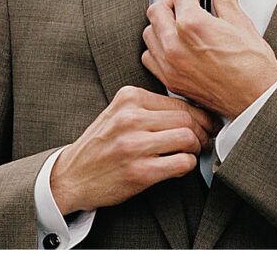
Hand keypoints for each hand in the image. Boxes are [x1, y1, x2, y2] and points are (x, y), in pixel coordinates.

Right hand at [50, 86, 214, 214]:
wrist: (69, 178)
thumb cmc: (100, 145)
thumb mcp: (119, 114)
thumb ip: (150, 108)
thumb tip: (195, 110)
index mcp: (129, 98)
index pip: (178, 101)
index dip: (199, 114)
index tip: (207, 122)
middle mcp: (130, 119)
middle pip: (186, 118)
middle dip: (202, 130)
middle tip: (205, 139)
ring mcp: (134, 145)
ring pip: (187, 137)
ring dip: (196, 147)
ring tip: (192, 152)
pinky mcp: (139, 171)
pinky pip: (181, 162)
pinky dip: (188, 164)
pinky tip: (181, 165)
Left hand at [142, 0, 276, 119]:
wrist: (255, 99)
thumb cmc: (253, 67)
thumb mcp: (241, 24)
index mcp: (193, 26)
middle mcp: (176, 45)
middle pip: (157, 11)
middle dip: (171, 2)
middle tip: (186, 2)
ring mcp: (170, 65)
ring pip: (149, 34)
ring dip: (161, 24)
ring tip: (179, 23)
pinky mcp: (170, 80)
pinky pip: (150, 57)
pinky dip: (158, 48)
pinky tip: (174, 45)